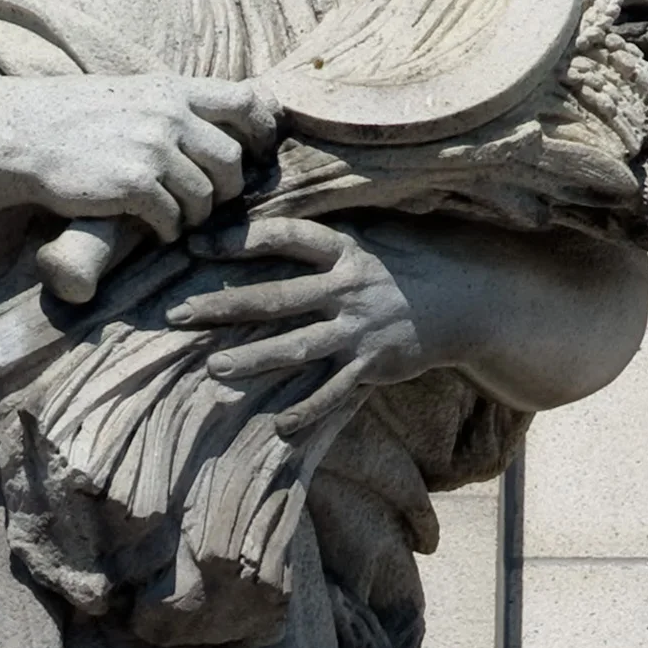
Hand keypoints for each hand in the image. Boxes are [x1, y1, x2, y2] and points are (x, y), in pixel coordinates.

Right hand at [0, 75, 278, 245]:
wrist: (24, 132)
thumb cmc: (76, 116)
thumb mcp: (131, 93)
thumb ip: (172, 105)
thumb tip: (215, 125)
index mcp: (171, 90)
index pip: (244, 102)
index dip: (262, 130)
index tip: (258, 152)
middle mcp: (168, 117)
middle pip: (231, 161)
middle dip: (226, 189)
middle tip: (208, 200)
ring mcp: (152, 152)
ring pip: (204, 197)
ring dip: (195, 215)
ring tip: (176, 218)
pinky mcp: (133, 186)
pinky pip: (172, 219)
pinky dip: (168, 230)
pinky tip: (154, 229)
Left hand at [165, 217, 425, 437]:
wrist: (470, 299)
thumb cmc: (410, 261)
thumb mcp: (374, 235)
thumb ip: (326, 236)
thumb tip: (272, 220)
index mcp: (346, 249)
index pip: (286, 238)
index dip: (242, 240)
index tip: (198, 246)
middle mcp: (348, 288)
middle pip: (276, 297)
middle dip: (224, 307)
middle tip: (178, 316)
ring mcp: (359, 329)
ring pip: (298, 346)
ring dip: (254, 359)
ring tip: (214, 368)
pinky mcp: (373, 364)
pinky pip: (335, 392)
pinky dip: (309, 411)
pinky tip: (279, 428)